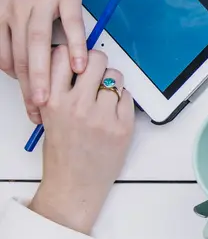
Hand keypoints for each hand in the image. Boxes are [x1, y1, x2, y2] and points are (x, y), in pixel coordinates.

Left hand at [0, 0, 88, 123]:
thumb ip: (8, 20)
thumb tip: (18, 48)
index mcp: (0, 10)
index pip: (3, 55)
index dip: (16, 82)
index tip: (28, 99)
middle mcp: (16, 8)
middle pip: (20, 57)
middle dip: (29, 89)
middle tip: (38, 112)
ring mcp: (42, 0)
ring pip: (39, 46)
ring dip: (44, 76)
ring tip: (51, 100)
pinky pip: (71, 25)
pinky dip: (75, 47)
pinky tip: (80, 65)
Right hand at [29, 48, 134, 234]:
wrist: (74, 185)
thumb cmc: (61, 153)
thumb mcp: (49, 117)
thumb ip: (60, 91)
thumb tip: (75, 65)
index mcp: (53, 101)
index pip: (62, 56)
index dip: (71, 54)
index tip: (75, 60)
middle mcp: (78, 105)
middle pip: (95, 60)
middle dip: (97, 63)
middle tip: (96, 73)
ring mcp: (102, 115)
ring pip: (116, 76)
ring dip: (112, 82)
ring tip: (105, 96)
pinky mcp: (123, 126)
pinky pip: (128, 97)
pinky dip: (122, 100)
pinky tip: (113, 112)